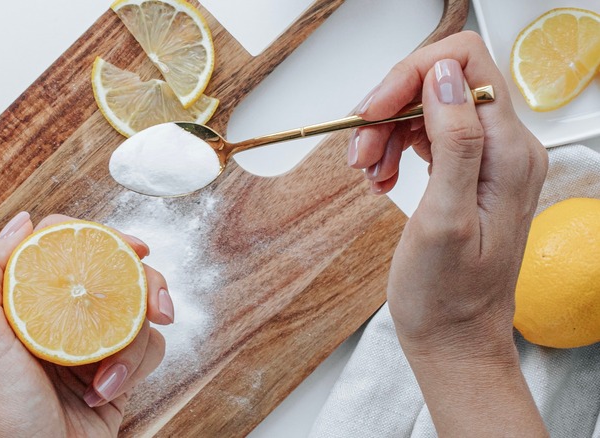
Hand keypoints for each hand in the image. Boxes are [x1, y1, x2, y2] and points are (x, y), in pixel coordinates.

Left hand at [0, 212, 174, 436]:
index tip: (132, 246)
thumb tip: (22, 221)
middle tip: (155, 303)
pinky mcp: (117, 372)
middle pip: (114, 273)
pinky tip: (106, 391)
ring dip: (131, 343)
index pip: (67, 248)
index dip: (102, 238)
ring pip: (137, 312)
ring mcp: (92, 343)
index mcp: (28, 301)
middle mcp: (62, 317)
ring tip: (108, 374)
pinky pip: (148, 350)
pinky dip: (135, 369)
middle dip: (142, 285)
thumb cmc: (2, 413)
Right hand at [351, 32, 547, 434]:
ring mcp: (489, 161)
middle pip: (442, 84)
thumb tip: (445, 74)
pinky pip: (426, 136)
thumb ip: (454, 142)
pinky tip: (380, 179)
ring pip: (428, 109)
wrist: (453, 338)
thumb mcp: (444, 218)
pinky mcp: (468, 174)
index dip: (412, 76)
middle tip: (358, 153)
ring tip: (367, 173)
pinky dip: (393, 150)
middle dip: (390, 110)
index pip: (466, 65)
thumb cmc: (446, 295)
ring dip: (386, 133)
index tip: (372, 111)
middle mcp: (508, 148)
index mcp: (509, 153)